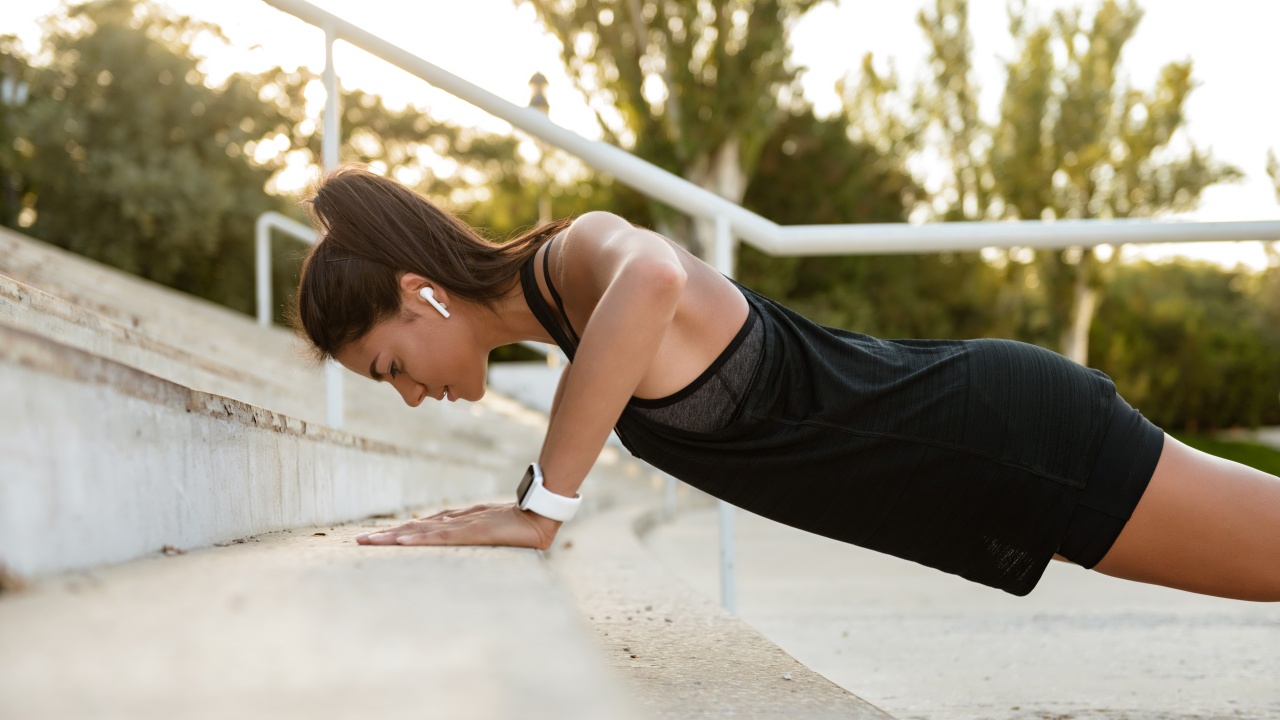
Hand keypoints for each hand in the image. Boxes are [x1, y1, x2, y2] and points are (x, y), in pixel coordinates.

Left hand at [355, 503, 560, 549]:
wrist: (536, 516)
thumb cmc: (515, 524)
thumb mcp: (485, 530)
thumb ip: (467, 532)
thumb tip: (445, 537)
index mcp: (456, 523)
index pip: (420, 528)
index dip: (396, 533)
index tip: (374, 539)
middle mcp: (453, 521)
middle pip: (413, 528)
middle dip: (385, 535)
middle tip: (358, 540)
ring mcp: (461, 525)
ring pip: (420, 531)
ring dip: (393, 537)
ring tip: (370, 541)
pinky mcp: (471, 531)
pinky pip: (441, 536)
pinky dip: (420, 538)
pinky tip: (402, 540)